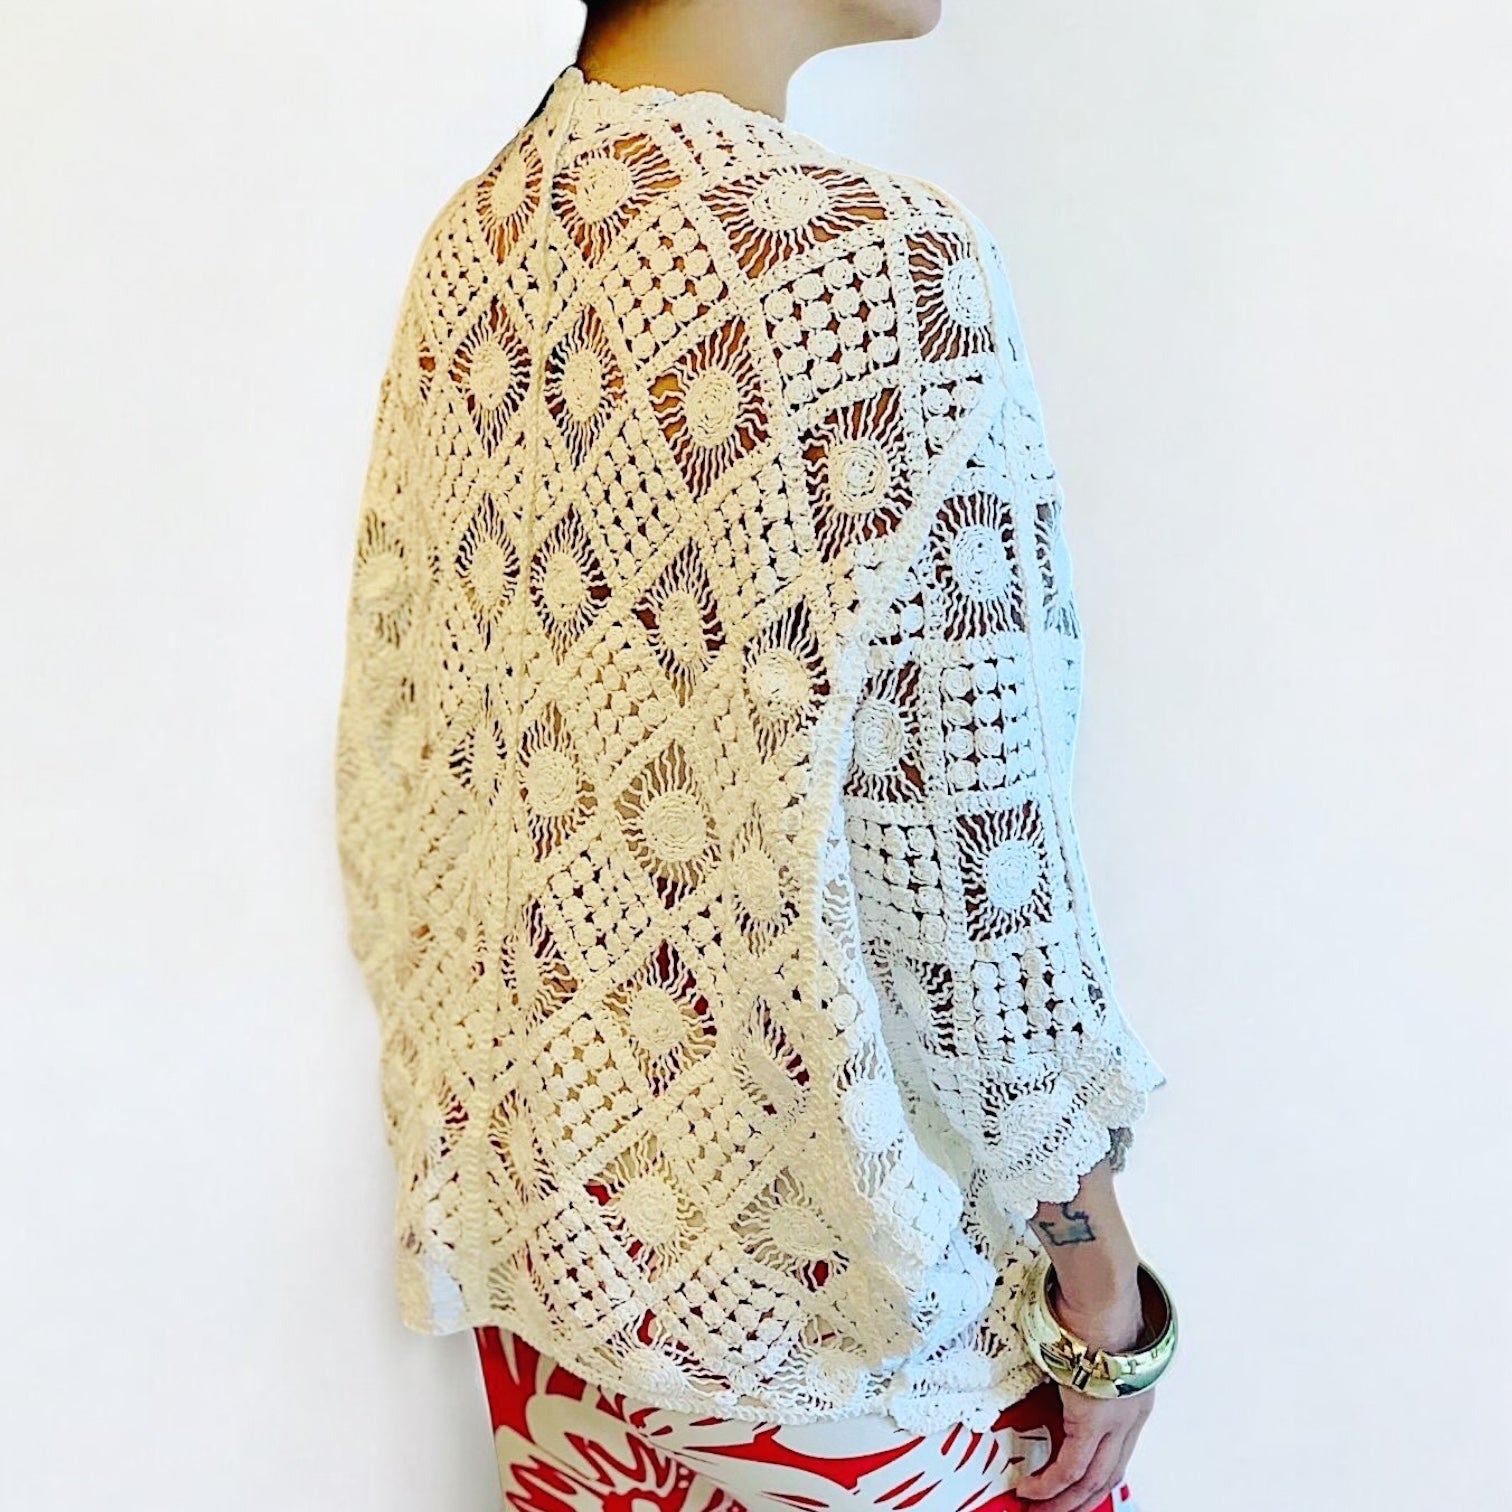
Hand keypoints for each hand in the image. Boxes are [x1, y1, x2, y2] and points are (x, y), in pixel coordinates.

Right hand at [1014, 1285, 1155, 1511]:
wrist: (1101, 1297)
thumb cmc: (1095, 1305)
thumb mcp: (1090, 1345)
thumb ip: (1080, 1365)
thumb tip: (1058, 1365)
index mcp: (1134, 1399)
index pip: (1117, 1452)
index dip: (1095, 1477)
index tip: (1074, 1490)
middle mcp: (1130, 1417)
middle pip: (1108, 1475)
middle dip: (1079, 1500)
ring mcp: (1115, 1422)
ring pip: (1091, 1480)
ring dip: (1063, 1502)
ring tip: (1037, 1510)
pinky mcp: (1092, 1421)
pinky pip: (1070, 1468)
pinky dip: (1049, 1485)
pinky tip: (1032, 1490)